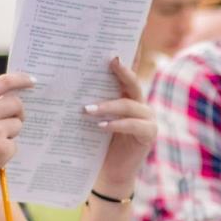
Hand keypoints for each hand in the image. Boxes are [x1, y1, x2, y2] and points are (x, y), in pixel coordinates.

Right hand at [0, 73, 32, 193]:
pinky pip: (14, 144)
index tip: (32, 81)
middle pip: (16, 104)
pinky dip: (6, 149)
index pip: (3, 82)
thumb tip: (13, 99)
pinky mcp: (2, 149)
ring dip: (10, 132)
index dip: (20, 79)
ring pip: (17, 124)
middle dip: (18, 112)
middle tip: (12, 120)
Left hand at [84, 58, 156, 197]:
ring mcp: (148, 119)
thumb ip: (92, 102)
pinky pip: (134, 125)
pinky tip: (101, 126)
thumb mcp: (94, 120)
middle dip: (122, 71)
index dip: (124, 60)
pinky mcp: (149, 134)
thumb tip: (70, 82)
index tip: (114, 46)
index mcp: (128, 97)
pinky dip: (117, 124)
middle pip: (133, 83)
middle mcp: (141, 104)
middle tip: (110, 61)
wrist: (110, 173)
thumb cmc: (99, 145)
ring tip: (87, 109)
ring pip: (130, 105)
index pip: (126, 75)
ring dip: (108, 106)